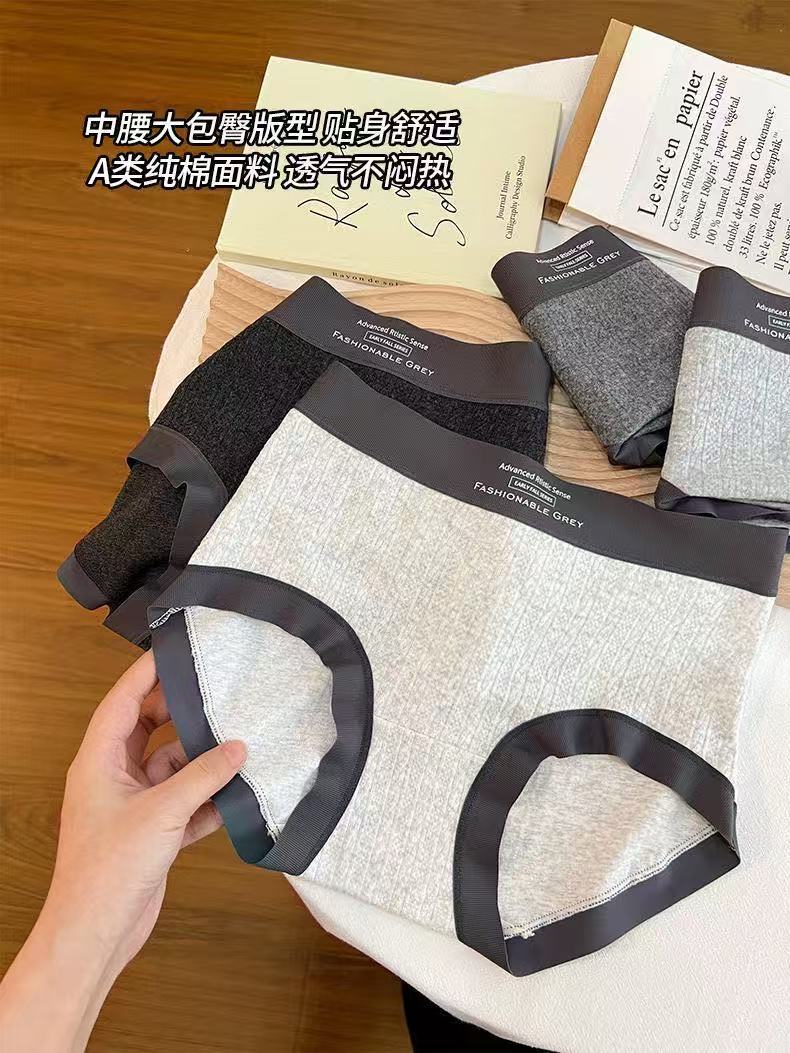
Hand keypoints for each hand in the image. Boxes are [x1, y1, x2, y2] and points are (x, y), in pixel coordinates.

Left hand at [0, 650, 245, 1051]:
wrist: (96, 933)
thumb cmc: (107, 871)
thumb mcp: (161, 812)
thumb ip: (203, 776)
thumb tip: (236, 748)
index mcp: (98, 762)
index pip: (122, 702)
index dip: (146, 674)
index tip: (175, 651)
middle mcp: (113, 778)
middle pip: (148, 729)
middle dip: (180, 714)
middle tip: (214, 693)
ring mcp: (133, 805)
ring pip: (171, 766)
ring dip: (201, 760)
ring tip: (237, 745)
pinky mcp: (152, 831)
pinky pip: (185, 801)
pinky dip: (208, 798)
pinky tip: (236, 794)